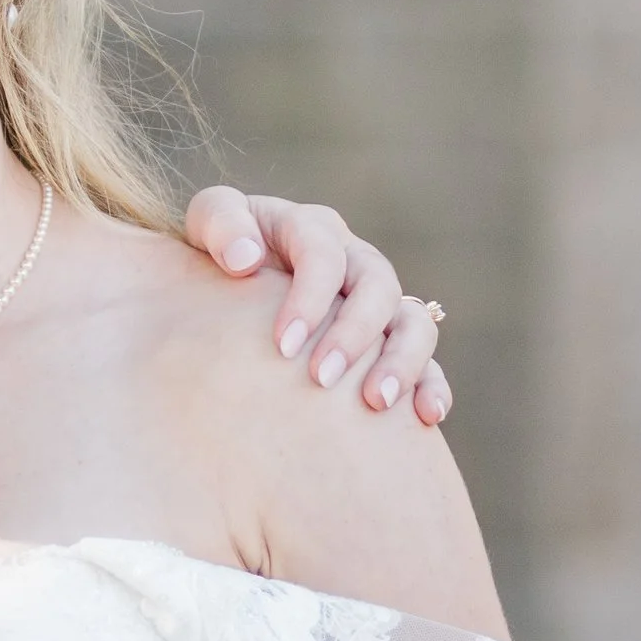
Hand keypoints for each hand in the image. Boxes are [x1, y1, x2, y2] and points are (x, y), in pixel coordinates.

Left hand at [184, 187, 451, 424]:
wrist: (229, 287)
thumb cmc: (218, 256)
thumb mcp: (210, 224)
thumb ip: (219, 224)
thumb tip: (245, 260)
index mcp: (312, 229)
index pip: (324, 253)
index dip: (309, 297)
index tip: (283, 346)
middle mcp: (354, 261)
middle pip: (377, 285)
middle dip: (352, 333)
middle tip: (322, 378)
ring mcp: (379, 302)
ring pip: (413, 321)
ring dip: (402, 360)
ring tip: (376, 402)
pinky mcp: (392, 340)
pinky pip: (427, 360)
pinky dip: (431, 385)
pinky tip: (426, 416)